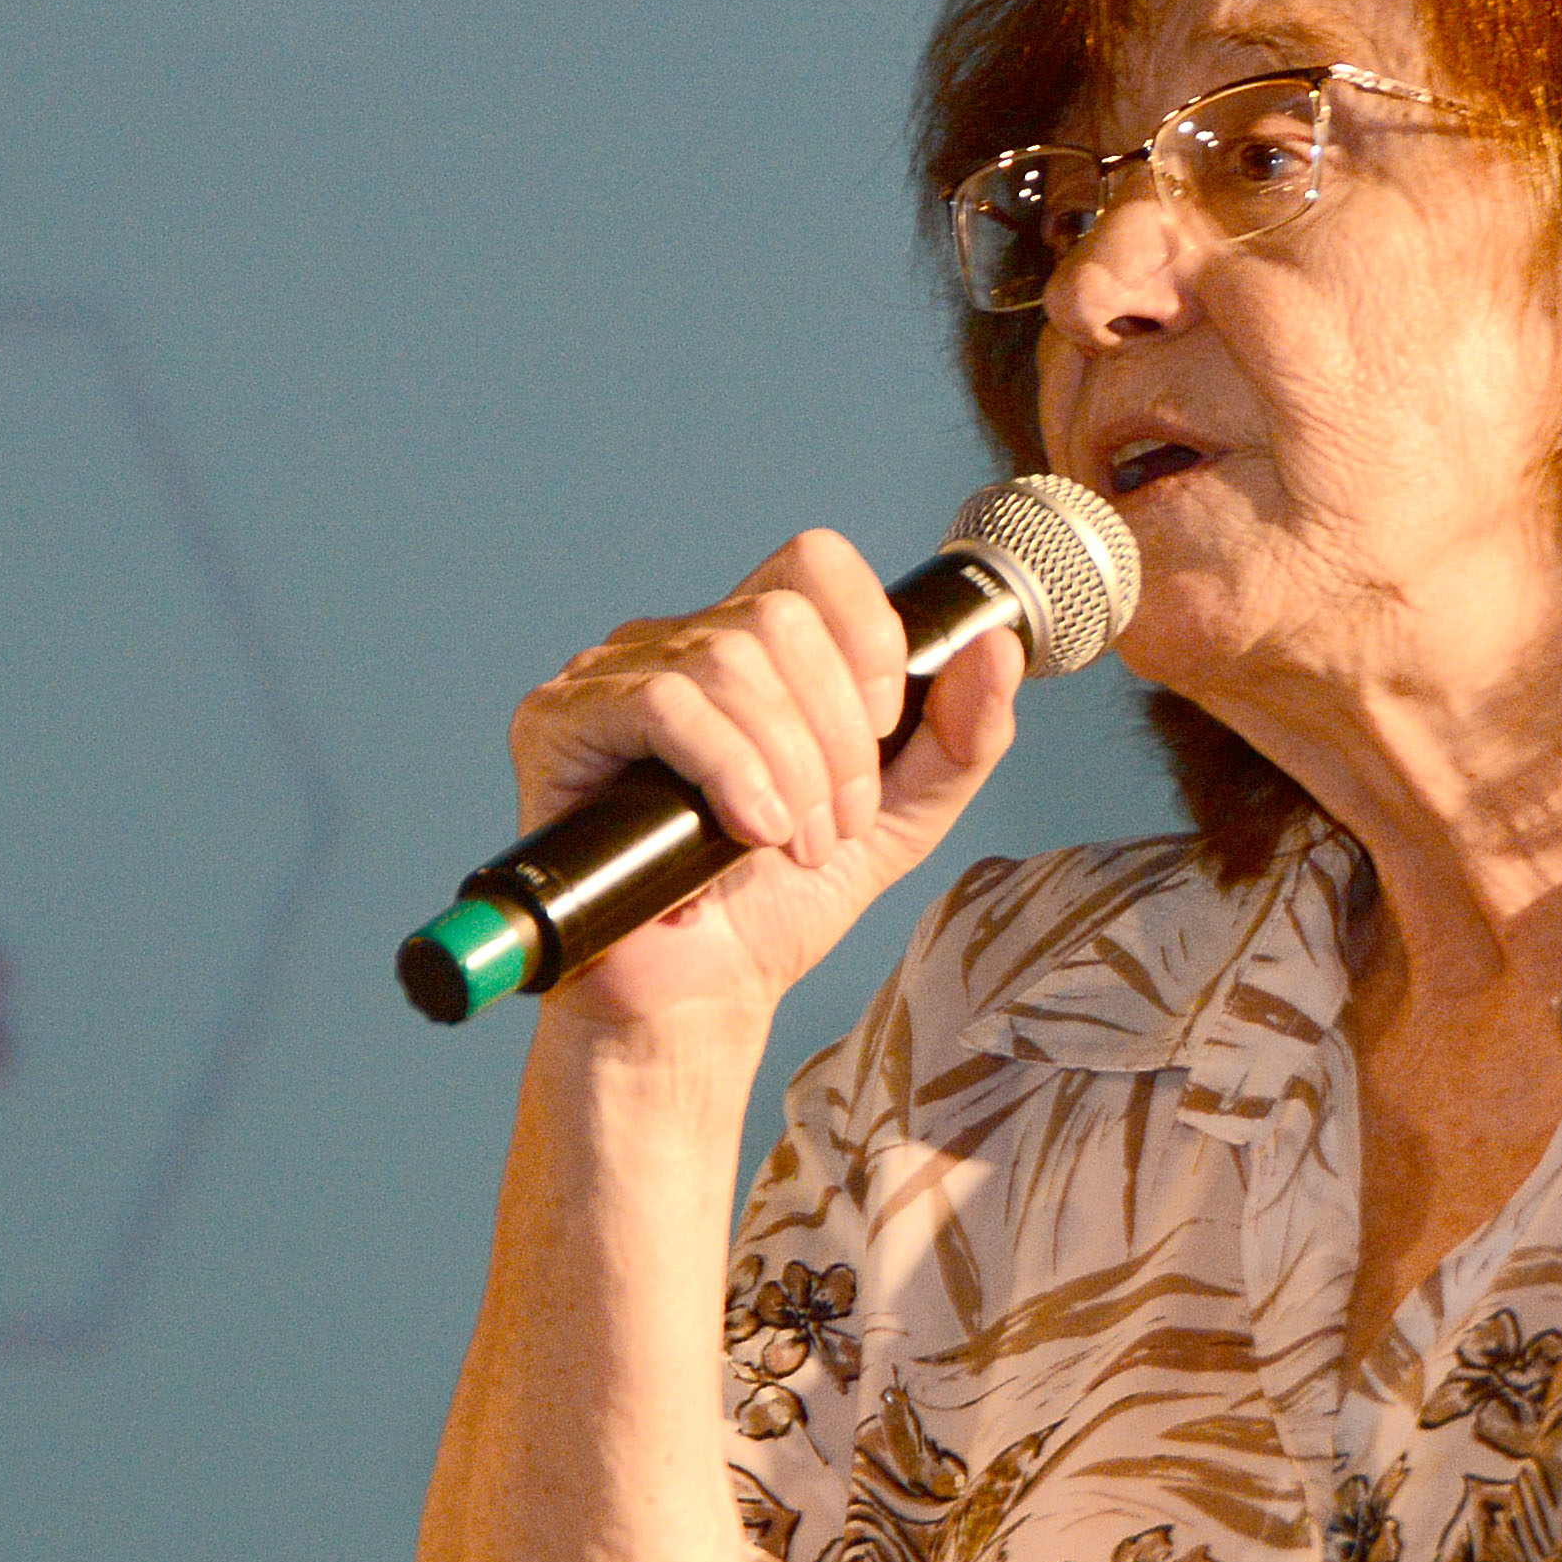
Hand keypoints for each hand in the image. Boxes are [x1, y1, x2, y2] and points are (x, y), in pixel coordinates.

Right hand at [506, 529, 1024, 1036]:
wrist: (701, 998)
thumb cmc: (780, 905)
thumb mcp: (902, 819)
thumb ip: (962, 737)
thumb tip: (999, 648)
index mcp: (754, 648)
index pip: (815, 562)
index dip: (868, 636)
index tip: (883, 732)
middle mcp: (678, 644)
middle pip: (781, 617)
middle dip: (838, 735)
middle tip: (837, 823)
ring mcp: (612, 677)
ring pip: (730, 659)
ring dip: (792, 766)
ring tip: (795, 844)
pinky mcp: (561, 723)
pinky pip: (664, 703)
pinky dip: (733, 769)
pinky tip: (751, 832)